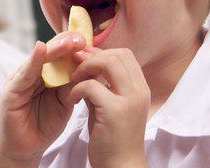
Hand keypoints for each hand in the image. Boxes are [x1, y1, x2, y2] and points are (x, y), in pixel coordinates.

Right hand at [0, 33, 85, 167]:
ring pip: (38, 60)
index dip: (73, 46)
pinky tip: (41, 50)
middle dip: (65, 43)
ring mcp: (19, 80)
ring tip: (68, 41)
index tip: (89, 40)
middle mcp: (31, 73)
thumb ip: (72, 83)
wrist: (26, 150)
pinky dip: (32, 62)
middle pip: (49, 53)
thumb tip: (90, 65)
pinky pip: (24, 74)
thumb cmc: (44, 124)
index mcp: (44, 74)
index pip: (59, 54)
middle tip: (81, 38)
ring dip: (53, 49)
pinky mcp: (11, 91)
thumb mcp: (65, 101)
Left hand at [68, 47, 150, 167]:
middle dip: (92, 56)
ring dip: (85, 67)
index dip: (101, 52)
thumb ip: (100, 84)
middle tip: (75, 66)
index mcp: (139, 88)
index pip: (124, 55)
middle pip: (118, 54)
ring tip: (73, 79)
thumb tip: (84, 64)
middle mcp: (139, 91)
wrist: (120, 167)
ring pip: (108, 62)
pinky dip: (76, 89)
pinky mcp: (115, 112)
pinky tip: (71, 100)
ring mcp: (129, 100)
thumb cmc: (111, 137)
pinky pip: (91, 86)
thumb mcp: (107, 105)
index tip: (82, 60)